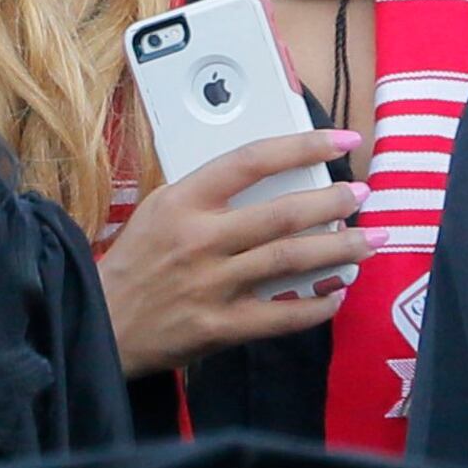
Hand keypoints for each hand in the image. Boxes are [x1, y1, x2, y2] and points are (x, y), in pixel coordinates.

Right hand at [95, 131, 369, 379]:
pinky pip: (283, 315)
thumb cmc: (134, 263)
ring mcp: (210, 284)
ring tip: (368, 241)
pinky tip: (336, 294)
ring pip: (292, 260)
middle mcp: (198, 239)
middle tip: (363, 196)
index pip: (250, 162)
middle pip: (283, 214)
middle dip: (335, 201)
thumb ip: (208, 197)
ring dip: (340, 249)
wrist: (99, 321)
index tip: (341, 141)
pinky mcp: (219, 325)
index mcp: (180, 202)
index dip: (303, 146)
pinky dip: (318, 305)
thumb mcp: (157, 212)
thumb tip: (274, 183)